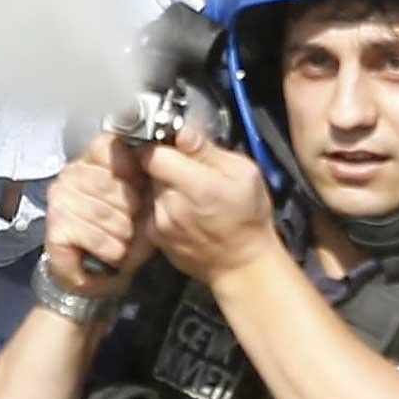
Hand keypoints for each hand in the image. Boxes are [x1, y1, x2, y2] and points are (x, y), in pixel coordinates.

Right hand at [43, 131, 153, 298]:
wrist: (109, 272)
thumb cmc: (131, 231)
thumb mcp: (152, 195)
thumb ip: (157, 168)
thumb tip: (175, 142)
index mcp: (94, 160)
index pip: (106, 145)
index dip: (130, 167)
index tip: (141, 185)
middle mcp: (71, 175)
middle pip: (107, 181)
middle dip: (131, 209)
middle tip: (134, 222)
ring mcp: (59, 202)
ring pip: (103, 213)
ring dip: (124, 235)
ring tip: (125, 240)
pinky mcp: (55, 230)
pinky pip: (92, 236)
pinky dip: (110, 250)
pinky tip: (113, 253)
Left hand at [141, 121, 280, 284]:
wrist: (242, 264)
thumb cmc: (249, 218)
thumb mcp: (244, 174)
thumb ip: (208, 152)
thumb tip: (182, 133)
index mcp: (197, 187)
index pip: (154, 155)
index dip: (160, 145)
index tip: (172, 144)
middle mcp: (171, 206)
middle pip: (150, 171)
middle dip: (165, 166)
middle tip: (189, 171)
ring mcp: (158, 224)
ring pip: (149, 189)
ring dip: (164, 186)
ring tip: (189, 193)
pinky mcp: (153, 236)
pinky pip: (150, 208)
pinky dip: (162, 205)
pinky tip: (184, 211)